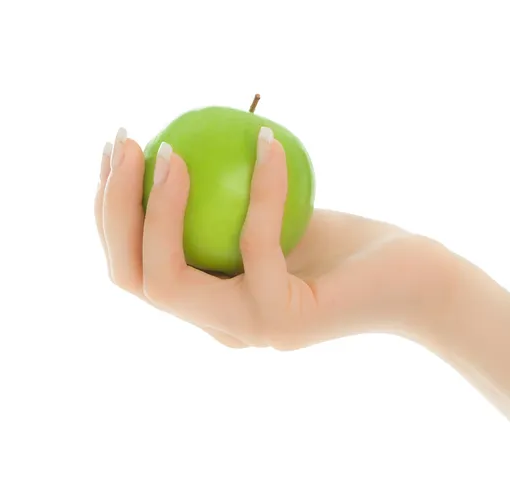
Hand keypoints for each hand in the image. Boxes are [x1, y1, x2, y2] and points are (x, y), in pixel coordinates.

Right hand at [94, 128, 450, 349]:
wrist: (413, 280)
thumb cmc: (342, 244)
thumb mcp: (273, 210)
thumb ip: (221, 201)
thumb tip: (171, 147)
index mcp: (205, 302)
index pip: (131, 266)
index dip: (107, 211)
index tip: (116, 149)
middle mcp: (214, 325)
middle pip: (130, 278)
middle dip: (112, 209)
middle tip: (126, 142)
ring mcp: (245, 331)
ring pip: (166, 279)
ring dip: (155, 206)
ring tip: (168, 148)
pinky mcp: (284, 322)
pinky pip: (254, 243)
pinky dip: (259, 185)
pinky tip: (268, 140)